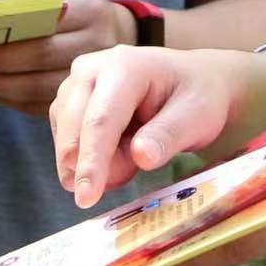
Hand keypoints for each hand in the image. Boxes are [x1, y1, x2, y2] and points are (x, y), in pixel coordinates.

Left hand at [0, 0, 139, 115]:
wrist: (111, 33)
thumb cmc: (70, 9)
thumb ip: (22, 4)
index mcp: (88, 9)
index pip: (42, 24)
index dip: (4, 36)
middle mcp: (97, 43)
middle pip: (40, 57)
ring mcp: (95, 76)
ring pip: (39, 87)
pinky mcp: (83, 100)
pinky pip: (42, 105)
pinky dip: (11, 99)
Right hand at [50, 45, 256, 204]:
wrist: (193, 82)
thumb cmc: (197, 97)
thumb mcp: (197, 117)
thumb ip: (168, 136)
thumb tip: (141, 156)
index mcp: (125, 67)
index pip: (101, 120)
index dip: (92, 161)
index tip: (86, 198)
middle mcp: (91, 70)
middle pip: (75, 130)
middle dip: (95, 166)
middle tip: (130, 173)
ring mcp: (75, 85)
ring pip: (68, 141)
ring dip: (98, 161)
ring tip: (133, 154)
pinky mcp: (68, 104)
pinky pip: (70, 144)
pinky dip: (93, 158)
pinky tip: (120, 151)